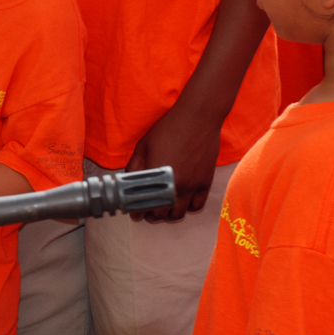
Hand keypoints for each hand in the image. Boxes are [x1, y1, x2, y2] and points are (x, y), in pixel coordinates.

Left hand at [125, 101, 223, 221]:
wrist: (198, 119)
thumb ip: (134, 167)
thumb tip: (128, 183)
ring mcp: (192, 186)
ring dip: (169, 215)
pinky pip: (197, 206)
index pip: (143, 205)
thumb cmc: (168, 129)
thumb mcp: (143, 146)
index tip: (133, 213)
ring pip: (179, 214)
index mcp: (156, 177)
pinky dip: (188, 208)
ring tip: (163, 210)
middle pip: (161, 213)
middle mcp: (174, 186)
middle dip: (151, 216)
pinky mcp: (205, 183)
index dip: (136, 212)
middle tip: (146, 212)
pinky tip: (181, 202)